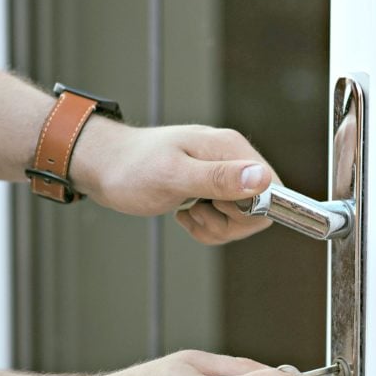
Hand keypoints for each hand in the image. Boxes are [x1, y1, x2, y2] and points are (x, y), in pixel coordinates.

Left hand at [73, 120, 278, 243]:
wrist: (103, 167)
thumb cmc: (131, 168)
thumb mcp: (174, 176)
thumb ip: (219, 178)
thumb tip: (262, 179)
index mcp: (230, 148)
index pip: (273, 189)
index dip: (251, 210)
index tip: (218, 208)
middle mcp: (231, 159)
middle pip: (259, 208)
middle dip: (229, 223)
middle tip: (196, 211)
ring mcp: (221, 174)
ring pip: (242, 219)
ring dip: (214, 227)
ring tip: (187, 212)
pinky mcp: (210, 189)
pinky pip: (225, 221)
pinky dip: (206, 227)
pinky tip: (184, 214)